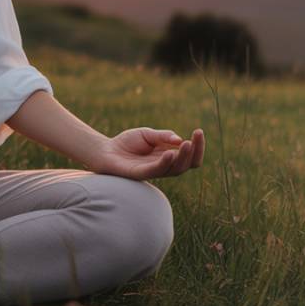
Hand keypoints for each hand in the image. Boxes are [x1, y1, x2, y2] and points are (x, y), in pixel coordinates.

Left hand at [90, 127, 204, 180]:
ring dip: (183, 157)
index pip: (190, 156)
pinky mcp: (141, 174)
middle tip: (196, 137)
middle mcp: (165, 166)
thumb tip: (180, 140)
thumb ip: (163, 136)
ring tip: (186, 144)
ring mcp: (154, 171)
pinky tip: (169, 154)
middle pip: (187, 164)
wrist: (106, 150)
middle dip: (195, 151)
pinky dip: (164, 163)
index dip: (197, 146)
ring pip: (175, 169)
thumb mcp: (147, 134)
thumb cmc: (127, 143)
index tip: (199, 132)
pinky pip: (156, 171)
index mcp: (169, 156)